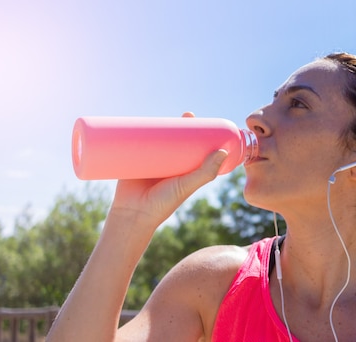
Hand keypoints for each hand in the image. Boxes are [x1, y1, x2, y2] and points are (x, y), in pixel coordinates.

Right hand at [108, 112, 228, 228]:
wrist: (133, 214)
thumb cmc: (163, 203)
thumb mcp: (186, 186)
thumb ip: (204, 172)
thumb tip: (223, 152)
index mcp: (184, 171)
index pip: (194, 149)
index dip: (199, 137)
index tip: (207, 126)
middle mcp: (169, 166)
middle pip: (177, 142)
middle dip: (182, 127)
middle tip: (187, 114)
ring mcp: (152, 162)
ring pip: (159, 141)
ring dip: (163, 127)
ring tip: (169, 115)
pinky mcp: (134, 161)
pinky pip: (138, 145)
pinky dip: (141, 134)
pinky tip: (145, 122)